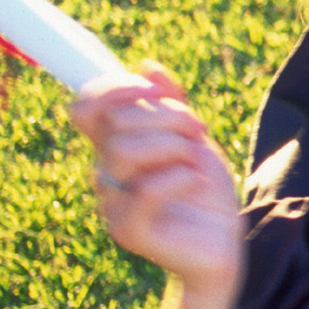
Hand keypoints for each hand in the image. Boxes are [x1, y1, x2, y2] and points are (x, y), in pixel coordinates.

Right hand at [73, 64, 242, 297]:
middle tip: (198, 133)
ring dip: (174, 147)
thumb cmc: (204, 190)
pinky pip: (144, 190)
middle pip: (116, 121)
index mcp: (114, 146)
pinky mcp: (127, 231)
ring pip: (125, 151)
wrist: (223, 242)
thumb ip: (170, 104)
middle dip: (168, 117)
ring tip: (196, 162)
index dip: (114, 88)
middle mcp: (105, 172)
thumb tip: (148, 66)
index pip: (85, 107)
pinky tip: (195, 183)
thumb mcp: (193, 137)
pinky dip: (179, 178)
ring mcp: (111, 203)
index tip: (156, 92)